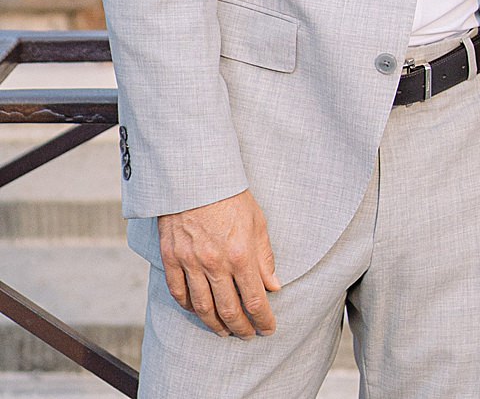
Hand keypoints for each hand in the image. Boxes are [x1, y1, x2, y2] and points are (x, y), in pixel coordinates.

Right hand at [157, 189, 280, 337]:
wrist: (196, 178)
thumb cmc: (231, 197)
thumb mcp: (258, 223)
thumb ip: (265, 257)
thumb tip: (273, 285)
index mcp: (241, 255)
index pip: (254, 300)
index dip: (263, 319)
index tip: (268, 329)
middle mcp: (215, 264)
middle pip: (228, 310)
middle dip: (241, 328)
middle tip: (248, 336)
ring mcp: (190, 263)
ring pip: (202, 307)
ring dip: (214, 324)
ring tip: (224, 332)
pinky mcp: (171, 258)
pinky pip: (178, 292)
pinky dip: (189, 307)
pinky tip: (198, 312)